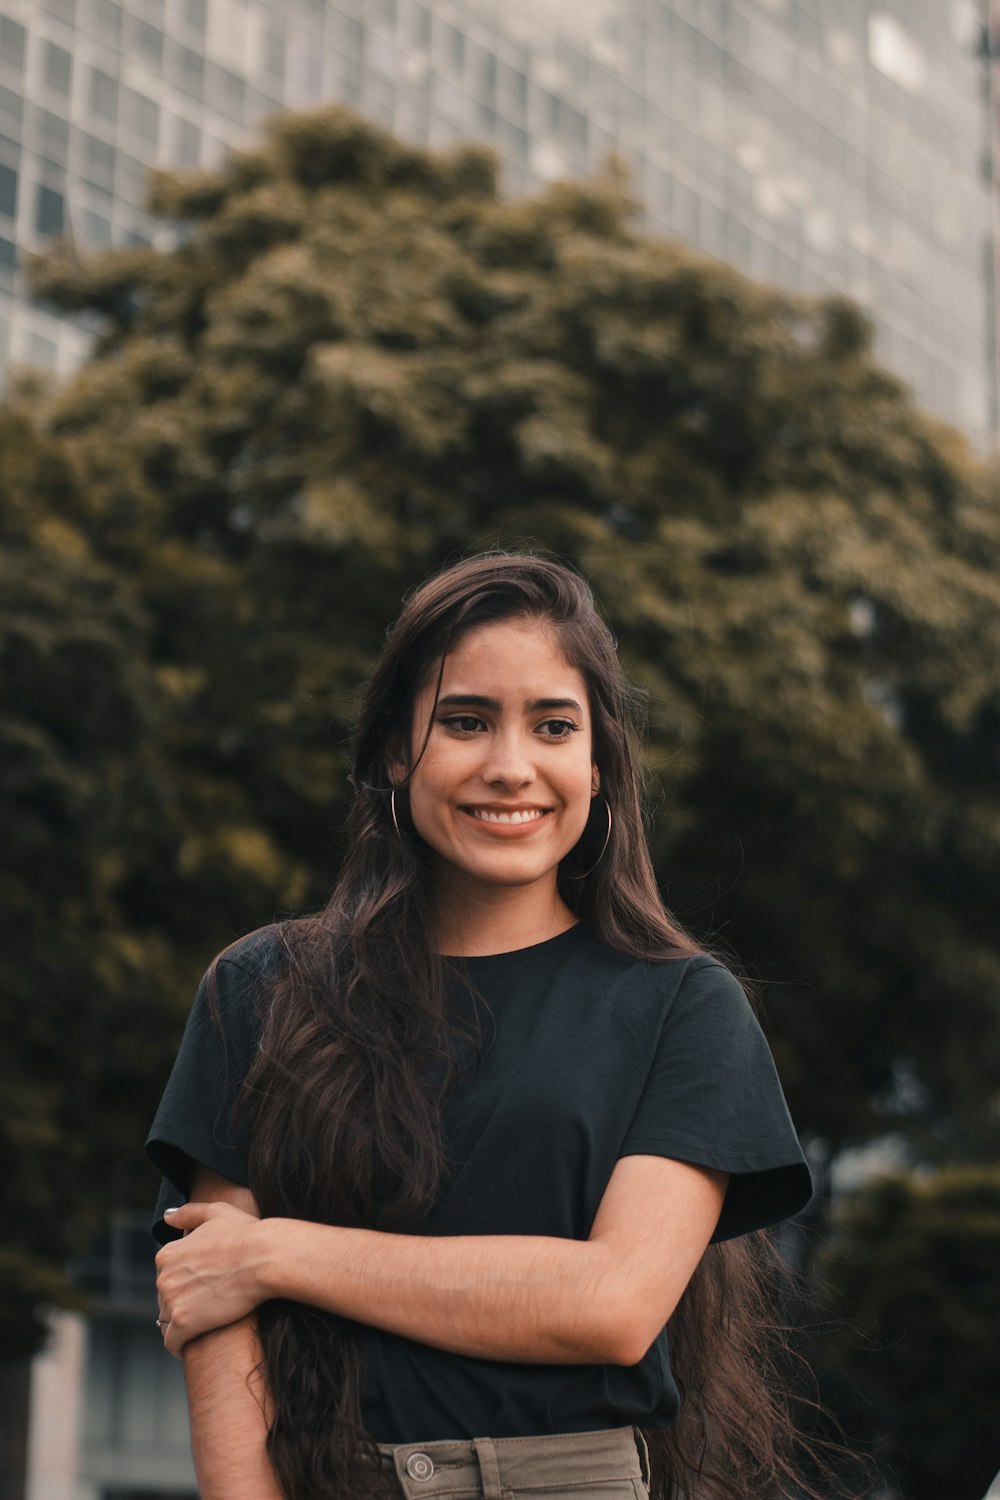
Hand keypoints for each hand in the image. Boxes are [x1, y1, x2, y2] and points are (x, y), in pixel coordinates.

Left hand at [155, 1200, 268, 1357]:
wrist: (263, 1258)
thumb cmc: (246, 1233)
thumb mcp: (216, 1213)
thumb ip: (188, 1214)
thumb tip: (168, 1219)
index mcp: (167, 1254)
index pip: (167, 1276)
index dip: (184, 1283)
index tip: (200, 1288)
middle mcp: (163, 1277)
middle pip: (166, 1299)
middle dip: (182, 1303)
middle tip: (206, 1307)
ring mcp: (171, 1301)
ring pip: (168, 1321)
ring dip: (182, 1324)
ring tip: (204, 1325)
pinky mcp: (183, 1323)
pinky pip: (172, 1342)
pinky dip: (179, 1345)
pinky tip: (192, 1345)